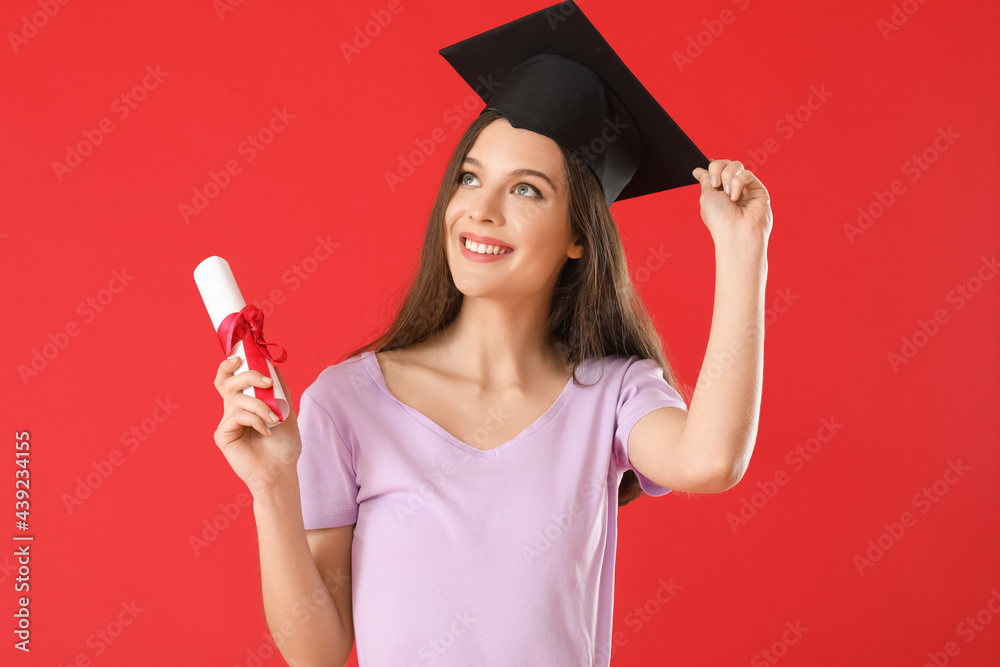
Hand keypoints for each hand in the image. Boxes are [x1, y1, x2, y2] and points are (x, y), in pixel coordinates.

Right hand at [213, 356, 301, 496]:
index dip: (228, 366)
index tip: (241, 357)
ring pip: (237, 397)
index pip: (229, 379)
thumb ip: (278, 389)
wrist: (281, 472)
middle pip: (229, 382)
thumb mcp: (286, 410)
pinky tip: (267, 432)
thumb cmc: (284, 446)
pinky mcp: (222, 434)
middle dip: (249, 375)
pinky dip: (255, 419)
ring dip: (260, 405)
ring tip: (275, 419)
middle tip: (267, 383)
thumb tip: (271, 365)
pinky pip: (237, 415)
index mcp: (244, 404)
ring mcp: (226, 422)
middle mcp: (232, 411)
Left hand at [692, 159, 772, 249]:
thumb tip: (697, 170)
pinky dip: (738, 183)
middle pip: (726, 163)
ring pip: (736, 165)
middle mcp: (731, 189)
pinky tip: (736, 197)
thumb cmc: (720, 220)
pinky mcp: (758, 190)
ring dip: (727, 176)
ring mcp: (745, 189)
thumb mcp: (706, 196)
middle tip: (715, 184)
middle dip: (717, 169)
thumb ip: (705, 180)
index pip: (715, 169)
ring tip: (727, 194)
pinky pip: (747, 174)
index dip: (712, 167)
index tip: (709, 172)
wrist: (736, 235)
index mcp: (717, 192)